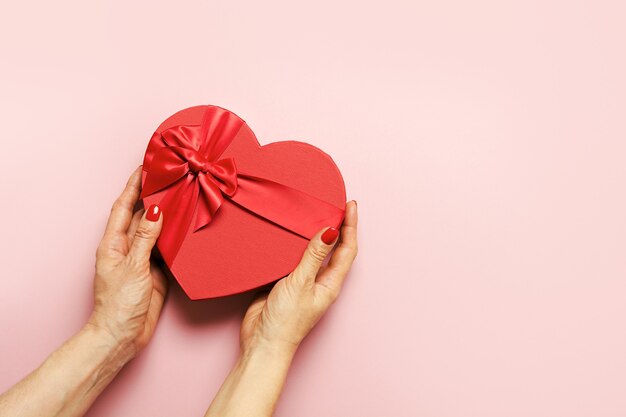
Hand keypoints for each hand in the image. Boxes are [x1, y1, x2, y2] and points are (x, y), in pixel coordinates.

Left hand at [88, 166, 166, 357]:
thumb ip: (146, 239)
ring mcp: (142, 260)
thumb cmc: (119, 304)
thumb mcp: (134, 267)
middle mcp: (127, 248)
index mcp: (113, 244)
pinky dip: (175, 236)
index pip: (124, 207)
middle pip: (141, 215)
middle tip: (169, 176)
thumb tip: (155, 211)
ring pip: (156, 230)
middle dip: (152, 195)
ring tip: (181, 195)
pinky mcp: (156, 272)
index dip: (133, 186)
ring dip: (166, 214)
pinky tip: (185, 226)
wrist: (123, 336)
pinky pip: (167, 248)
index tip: (145, 167)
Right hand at [240, 200, 357, 355]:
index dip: (351, 226)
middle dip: (336, 226)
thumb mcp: (300, 283)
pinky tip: (287, 233)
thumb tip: (330, 231)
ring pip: (312, 252)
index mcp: (331, 282)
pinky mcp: (284, 282)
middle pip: (334, 248)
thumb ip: (313, 256)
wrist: (262, 342)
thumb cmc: (286, 321)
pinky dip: (293, 244)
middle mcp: (320, 280)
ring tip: (313, 212)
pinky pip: (292, 258)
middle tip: (333, 203)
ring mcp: (302, 281)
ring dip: (314, 233)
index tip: (351, 205)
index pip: (347, 249)